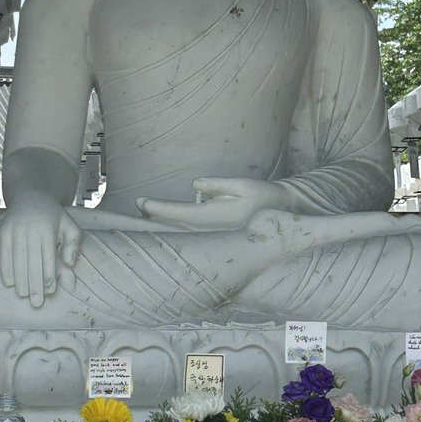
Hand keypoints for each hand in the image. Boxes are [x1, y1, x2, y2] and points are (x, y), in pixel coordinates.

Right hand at [0, 190, 81, 306]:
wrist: (31, 196)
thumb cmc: (54, 217)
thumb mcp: (70, 226)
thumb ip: (74, 244)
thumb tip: (69, 264)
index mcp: (48, 230)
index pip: (48, 259)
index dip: (49, 277)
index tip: (50, 292)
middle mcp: (31, 230)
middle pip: (32, 263)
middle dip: (34, 285)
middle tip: (37, 303)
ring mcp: (15, 230)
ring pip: (17, 260)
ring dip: (20, 280)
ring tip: (23, 296)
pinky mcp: (3, 231)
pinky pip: (3, 253)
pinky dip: (5, 269)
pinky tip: (9, 283)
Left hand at [136, 177, 293, 230]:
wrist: (284, 216)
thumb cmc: (265, 198)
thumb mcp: (244, 186)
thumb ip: (219, 185)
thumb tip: (195, 184)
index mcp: (214, 216)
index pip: (178, 213)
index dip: (157, 208)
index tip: (140, 202)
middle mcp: (210, 230)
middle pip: (173, 227)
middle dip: (154, 218)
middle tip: (136, 207)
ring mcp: (212, 236)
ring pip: (180, 233)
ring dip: (162, 225)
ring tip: (144, 214)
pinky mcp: (215, 236)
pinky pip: (189, 235)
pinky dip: (174, 230)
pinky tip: (164, 225)